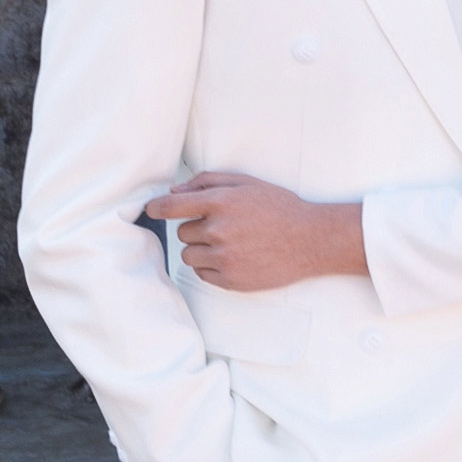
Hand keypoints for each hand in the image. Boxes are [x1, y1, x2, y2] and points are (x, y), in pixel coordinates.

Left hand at [149, 171, 368, 292]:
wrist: (310, 240)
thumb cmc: (279, 207)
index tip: (151, 210)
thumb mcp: (247, 183)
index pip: (173, 206)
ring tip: (227, 243)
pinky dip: (210, 266)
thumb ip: (208, 182)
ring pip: (188, 255)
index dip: (157, 208)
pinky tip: (233, 258)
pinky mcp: (230, 279)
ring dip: (200, 249)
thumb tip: (173, 191)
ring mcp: (225, 257)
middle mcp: (219, 230)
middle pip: (182, 233)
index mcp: (221, 202)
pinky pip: (202, 273)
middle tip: (223, 227)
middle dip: (196, 229)